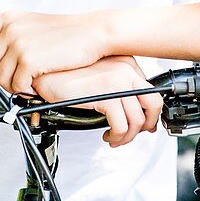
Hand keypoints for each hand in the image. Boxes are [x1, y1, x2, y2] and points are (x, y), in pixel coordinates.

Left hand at [0, 11, 106, 93]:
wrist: (92, 33)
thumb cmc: (67, 32)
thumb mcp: (32, 24)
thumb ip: (12, 35)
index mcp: (9, 18)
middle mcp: (10, 29)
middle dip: (0, 78)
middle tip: (17, 80)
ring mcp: (18, 44)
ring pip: (1, 79)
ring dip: (14, 87)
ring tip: (29, 83)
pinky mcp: (29, 60)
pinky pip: (17, 86)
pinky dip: (27, 90)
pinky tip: (38, 85)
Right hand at [32, 57, 160, 146]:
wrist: (45, 73)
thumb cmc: (66, 75)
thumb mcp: (98, 76)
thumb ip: (117, 87)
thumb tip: (132, 109)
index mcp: (126, 62)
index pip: (151, 91)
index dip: (149, 113)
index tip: (142, 123)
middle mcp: (125, 69)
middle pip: (154, 104)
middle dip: (146, 125)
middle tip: (133, 134)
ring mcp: (117, 81)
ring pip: (137, 120)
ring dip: (127, 136)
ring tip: (114, 138)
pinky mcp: (106, 96)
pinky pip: (121, 126)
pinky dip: (116, 137)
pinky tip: (107, 136)